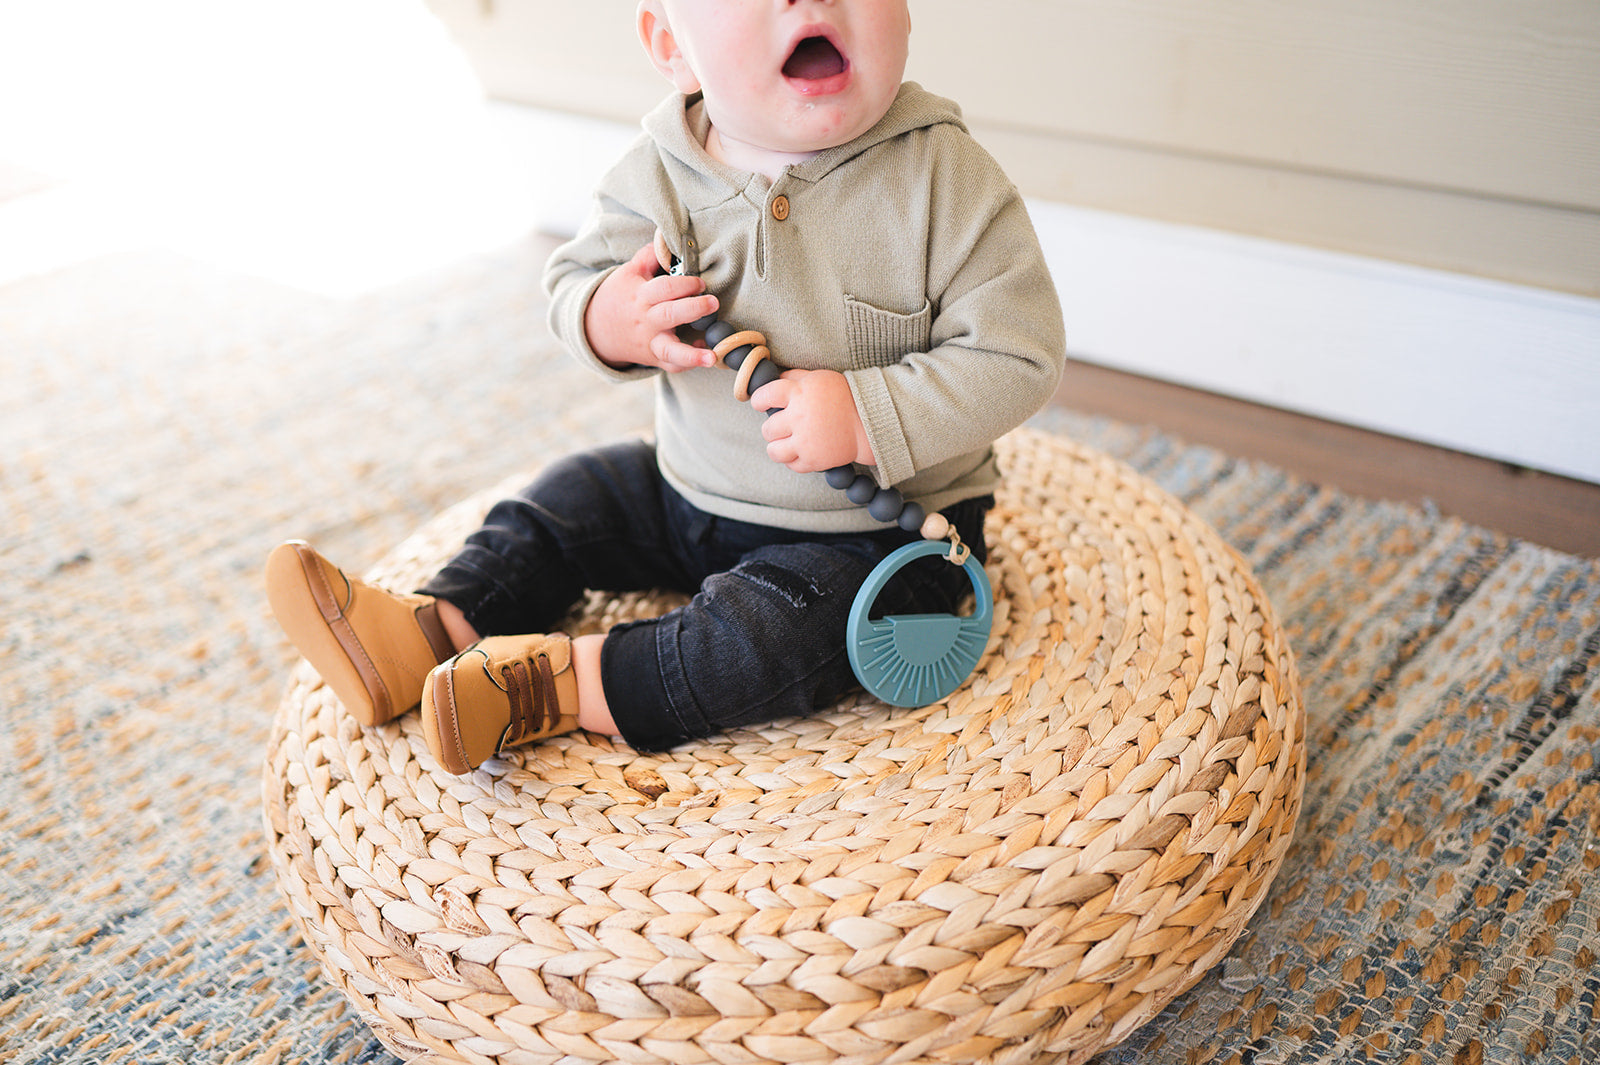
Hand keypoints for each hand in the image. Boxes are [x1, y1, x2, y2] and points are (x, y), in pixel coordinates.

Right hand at [584, 243, 718, 370]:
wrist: (596, 329)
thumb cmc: (619, 296)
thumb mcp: (629, 272)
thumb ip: (649, 256)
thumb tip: (668, 240)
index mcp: (641, 296)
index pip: (664, 288)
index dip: (685, 284)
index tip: (700, 282)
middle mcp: (646, 321)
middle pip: (670, 315)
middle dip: (694, 309)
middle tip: (713, 303)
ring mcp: (650, 342)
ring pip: (670, 351)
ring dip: (692, 355)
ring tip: (712, 356)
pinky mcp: (654, 358)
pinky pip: (672, 365)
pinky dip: (689, 363)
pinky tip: (707, 356)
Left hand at [754, 368, 875, 472]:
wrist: (870, 422)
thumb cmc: (844, 396)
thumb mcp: (819, 378)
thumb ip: (794, 378)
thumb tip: (774, 378)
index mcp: (799, 393)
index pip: (764, 396)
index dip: (759, 400)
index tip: (761, 404)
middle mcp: (799, 417)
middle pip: (767, 429)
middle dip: (773, 428)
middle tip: (784, 426)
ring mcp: (805, 441)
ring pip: (773, 451)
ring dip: (778, 447)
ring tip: (787, 442)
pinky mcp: (814, 460)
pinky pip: (791, 465)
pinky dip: (794, 459)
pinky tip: (802, 450)